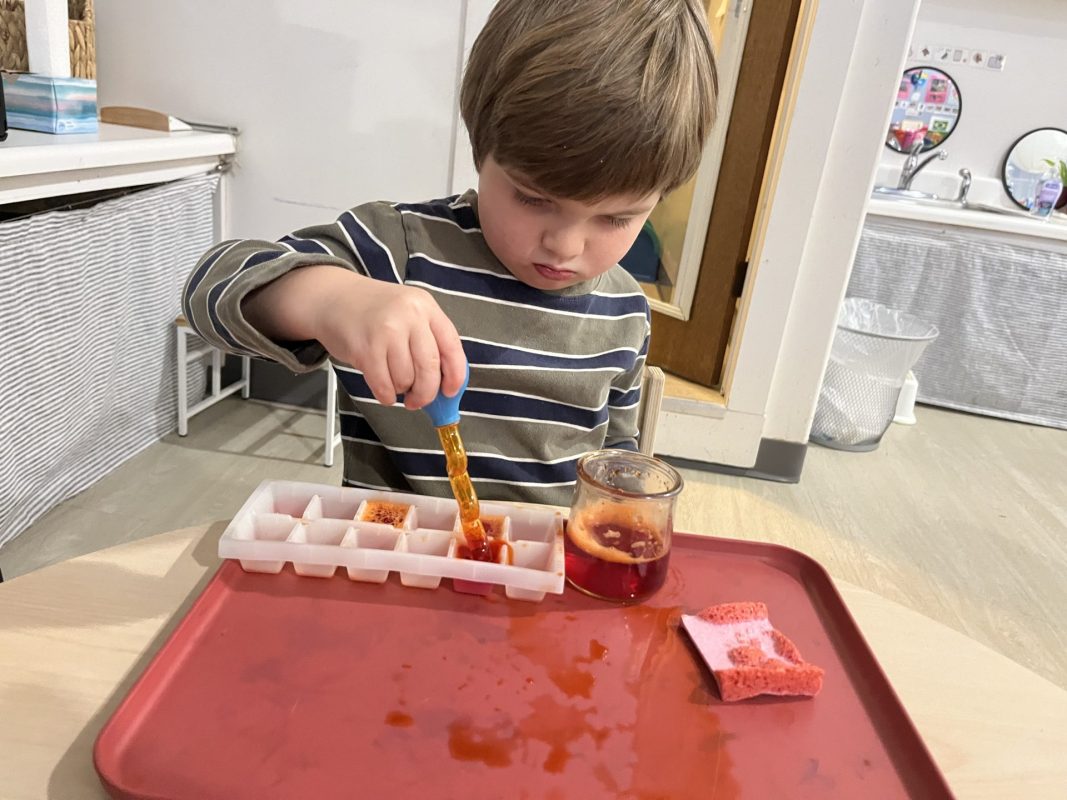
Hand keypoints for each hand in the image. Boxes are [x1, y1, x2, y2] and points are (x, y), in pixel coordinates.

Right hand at [244, 266, 466, 408]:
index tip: (451, 391)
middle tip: (419, 399)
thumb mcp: (408, 312)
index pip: (452, 346)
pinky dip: (386, 395)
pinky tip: (383, 387)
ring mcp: (386, 331)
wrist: (333, 297)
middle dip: (427, 393)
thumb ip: (429, 341)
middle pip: (429, 367)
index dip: (455, 375)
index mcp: (426, 306)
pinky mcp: (365, 348)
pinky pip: (384, 386)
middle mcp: (409, 316)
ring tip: (393, 379)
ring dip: (401, 389)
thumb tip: (444, 382)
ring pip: (406, 379)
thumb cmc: (373, 310)